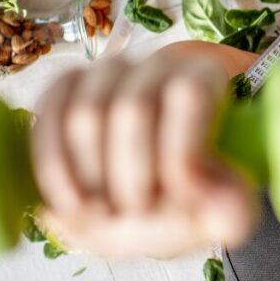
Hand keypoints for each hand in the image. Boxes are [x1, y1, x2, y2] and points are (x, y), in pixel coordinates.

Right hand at [31, 53, 256, 258]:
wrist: (151, 205)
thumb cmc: (190, 202)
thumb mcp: (226, 214)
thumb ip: (232, 209)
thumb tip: (212, 197)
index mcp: (203, 79)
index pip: (188, 94)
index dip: (177, 153)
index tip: (178, 201)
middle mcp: (155, 65)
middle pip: (132, 107)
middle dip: (131, 176)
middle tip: (139, 215)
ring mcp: (107, 73)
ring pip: (85, 112)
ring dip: (90, 177)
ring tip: (107, 215)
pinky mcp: (65, 89)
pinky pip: (47, 114)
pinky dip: (52, 165)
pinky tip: (71, 203)